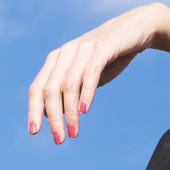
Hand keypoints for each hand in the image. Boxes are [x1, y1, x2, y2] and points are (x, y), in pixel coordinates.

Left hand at [28, 4, 165, 142]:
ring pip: (68, 84)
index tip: (35, 132)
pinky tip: (84, 110)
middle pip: (49, 89)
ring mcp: (83, 48)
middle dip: (52, 117)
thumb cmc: (110, 56)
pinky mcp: (102, 48)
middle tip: (59, 140)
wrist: (137, 29)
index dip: (33, 110)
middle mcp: (65, 53)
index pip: (37, 88)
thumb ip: (69, 91)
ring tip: (74, 132)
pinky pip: (89, 73)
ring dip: (69, 112)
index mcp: (56, 59)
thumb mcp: (85, 76)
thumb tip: (52, 116)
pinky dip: (85, 93)